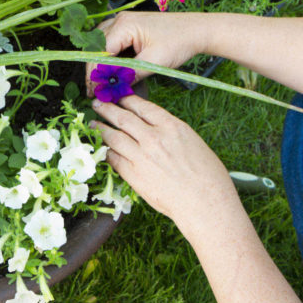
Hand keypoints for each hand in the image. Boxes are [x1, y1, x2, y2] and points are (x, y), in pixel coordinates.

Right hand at [86, 11, 207, 95]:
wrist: (197, 30)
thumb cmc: (179, 42)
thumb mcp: (154, 62)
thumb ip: (130, 74)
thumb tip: (112, 88)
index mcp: (124, 25)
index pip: (100, 52)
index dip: (95, 73)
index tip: (93, 91)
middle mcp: (120, 20)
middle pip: (97, 47)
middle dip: (96, 69)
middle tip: (95, 90)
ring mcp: (124, 21)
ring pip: (102, 44)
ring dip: (101, 62)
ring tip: (101, 82)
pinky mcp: (130, 26)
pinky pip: (112, 41)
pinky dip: (110, 55)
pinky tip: (112, 70)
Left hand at [91, 94, 239, 232]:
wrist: (204, 204)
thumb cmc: (208, 176)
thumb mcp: (193, 143)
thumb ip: (170, 133)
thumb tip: (153, 129)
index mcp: (172, 126)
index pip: (142, 106)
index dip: (127, 100)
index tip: (120, 98)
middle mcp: (153, 137)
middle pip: (123, 118)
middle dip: (108, 109)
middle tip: (97, 104)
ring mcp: (141, 156)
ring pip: (113, 137)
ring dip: (100, 129)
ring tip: (93, 125)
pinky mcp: (132, 175)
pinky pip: (113, 158)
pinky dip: (106, 151)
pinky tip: (102, 148)